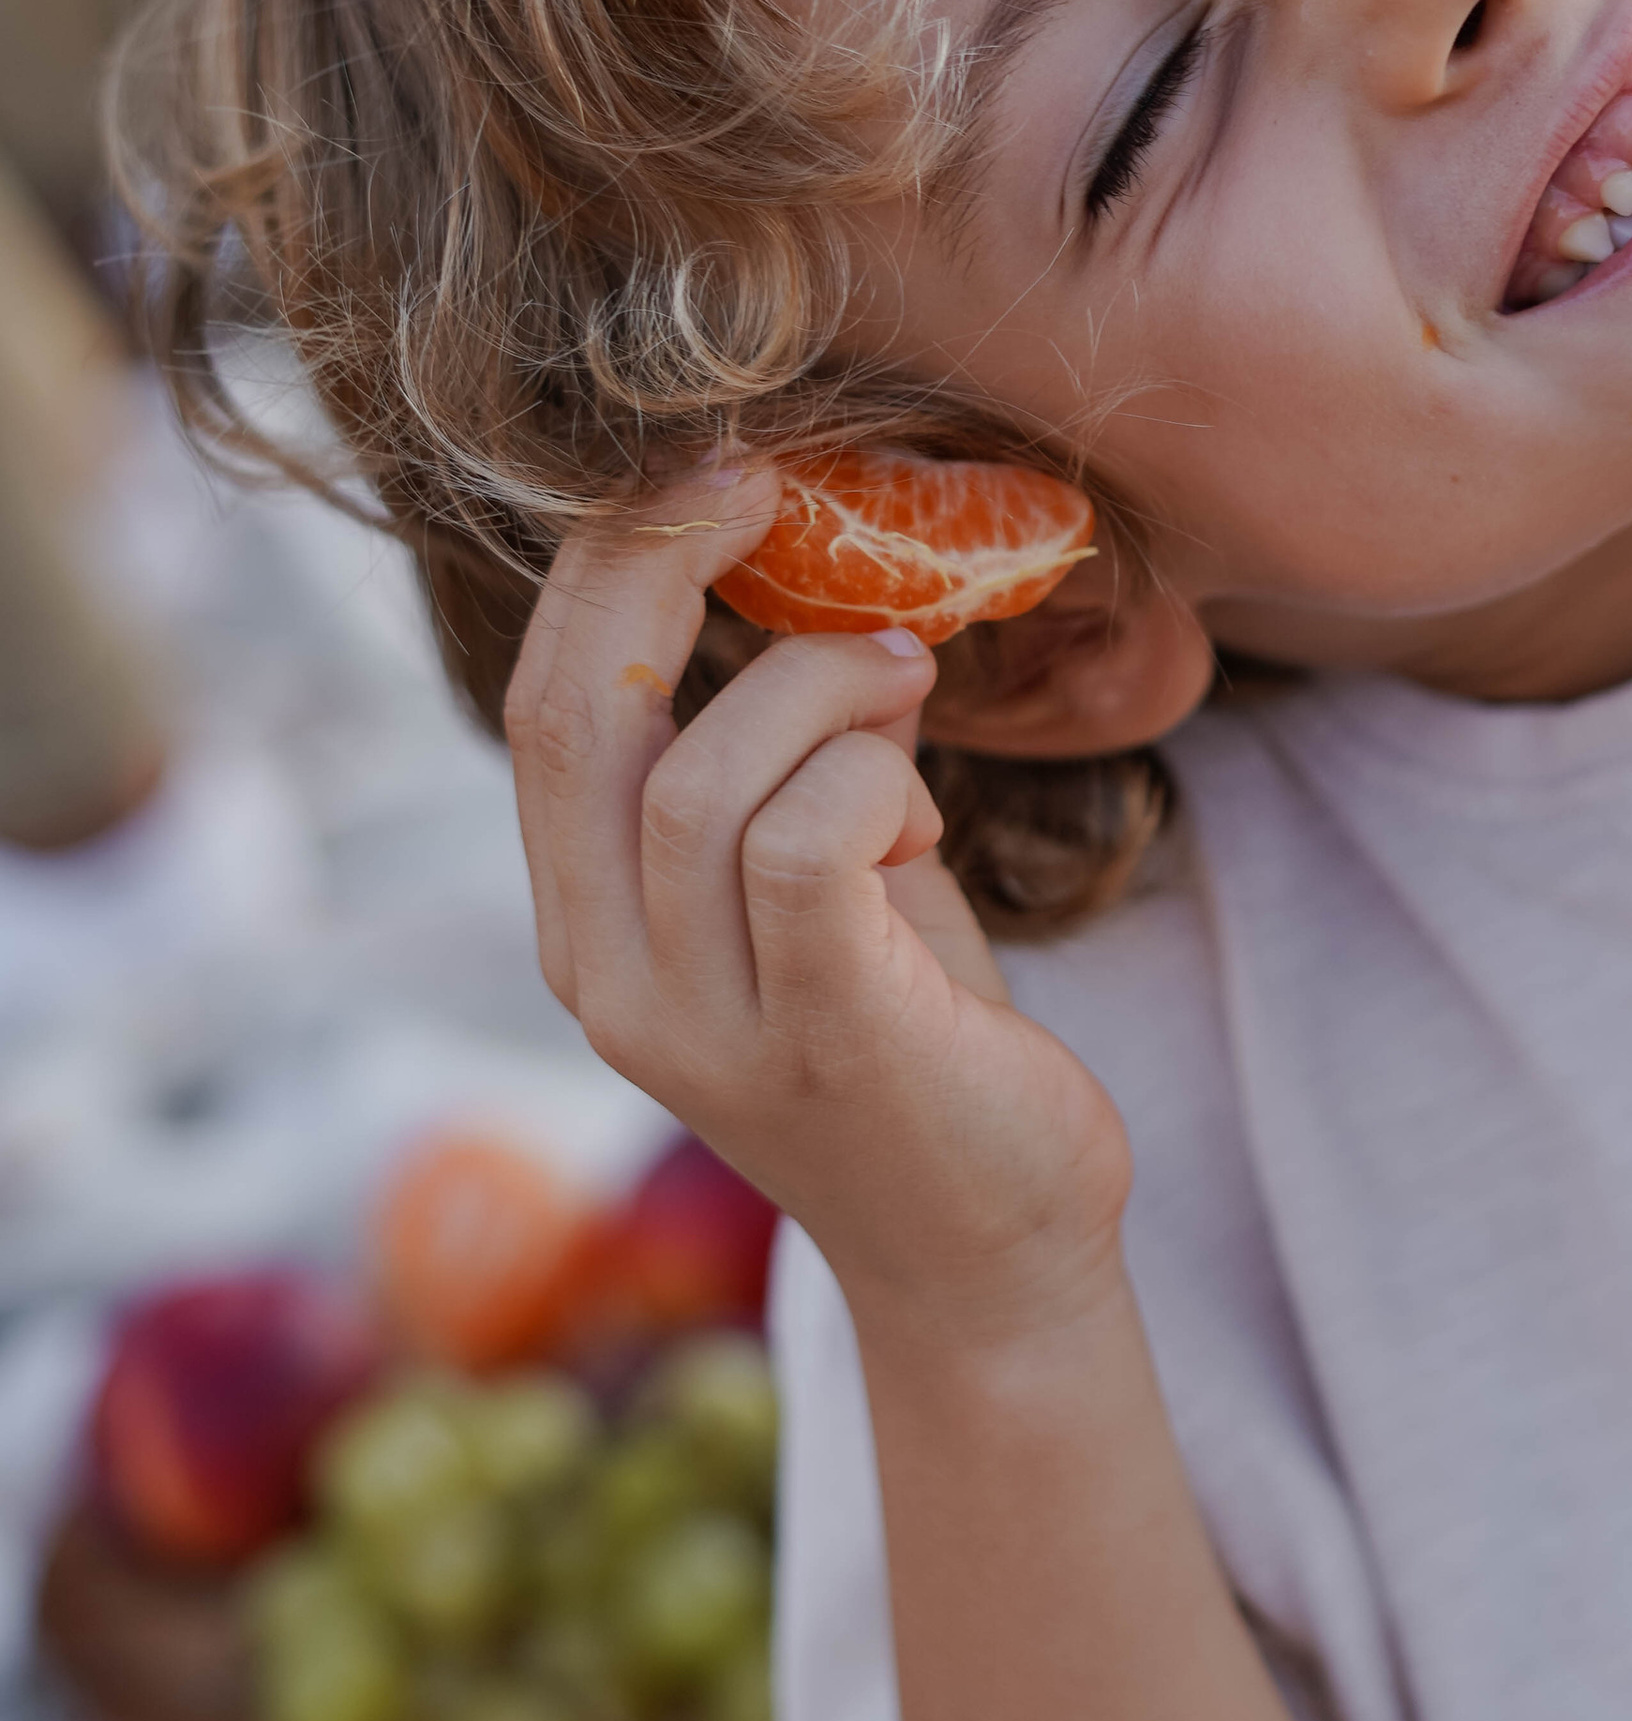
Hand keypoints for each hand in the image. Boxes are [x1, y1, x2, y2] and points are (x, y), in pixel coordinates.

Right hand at [505, 471, 1133, 1348]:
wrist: (993, 1253)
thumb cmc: (917, 1038)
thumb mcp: (812, 887)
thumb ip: (770, 768)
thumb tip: (805, 589)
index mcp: (589, 929)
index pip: (549, 706)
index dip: (610, 565)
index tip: (707, 467)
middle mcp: (611, 980)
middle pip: (585, 719)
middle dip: (667, 567)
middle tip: (770, 486)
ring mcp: (700, 1024)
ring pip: (704, 780)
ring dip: (823, 693)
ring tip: (908, 695)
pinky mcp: (814, 1040)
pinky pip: (801, 846)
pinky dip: (873, 783)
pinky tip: (928, 811)